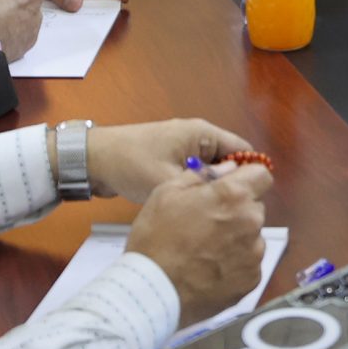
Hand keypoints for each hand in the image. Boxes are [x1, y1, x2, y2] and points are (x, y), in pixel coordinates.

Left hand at [85, 118, 259, 200]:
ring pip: (212, 171)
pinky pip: (196, 174)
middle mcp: (197, 137)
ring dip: (214, 189)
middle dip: (233, 186)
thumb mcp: (170, 180)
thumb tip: (233, 196)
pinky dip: (198, 189)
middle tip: (236, 214)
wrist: (93, 160)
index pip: (243, 151)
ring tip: (220, 215)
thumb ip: (204, 187)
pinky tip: (199, 210)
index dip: (253, 175)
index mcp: (202, 134)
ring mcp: (183, 148)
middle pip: (229, 162)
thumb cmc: (132, 165)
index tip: (254, 202)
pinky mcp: (171, 159)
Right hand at [124, 161, 272, 326]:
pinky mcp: (252, 279)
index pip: (262, 175)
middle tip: (209, 223)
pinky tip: (210, 269)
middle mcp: (252, 222)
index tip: (231, 188)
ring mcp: (255, 253)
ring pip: (252, 236)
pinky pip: (249, 263)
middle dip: (237, 210)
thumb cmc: (156, 237)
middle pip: (255, 207)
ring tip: (206, 251)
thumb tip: (229, 168)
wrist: (154, 291)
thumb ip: (202, 175)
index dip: (246, 179)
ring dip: (237, 238)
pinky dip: (235, 263)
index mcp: (233, 195)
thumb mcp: (166, 192)